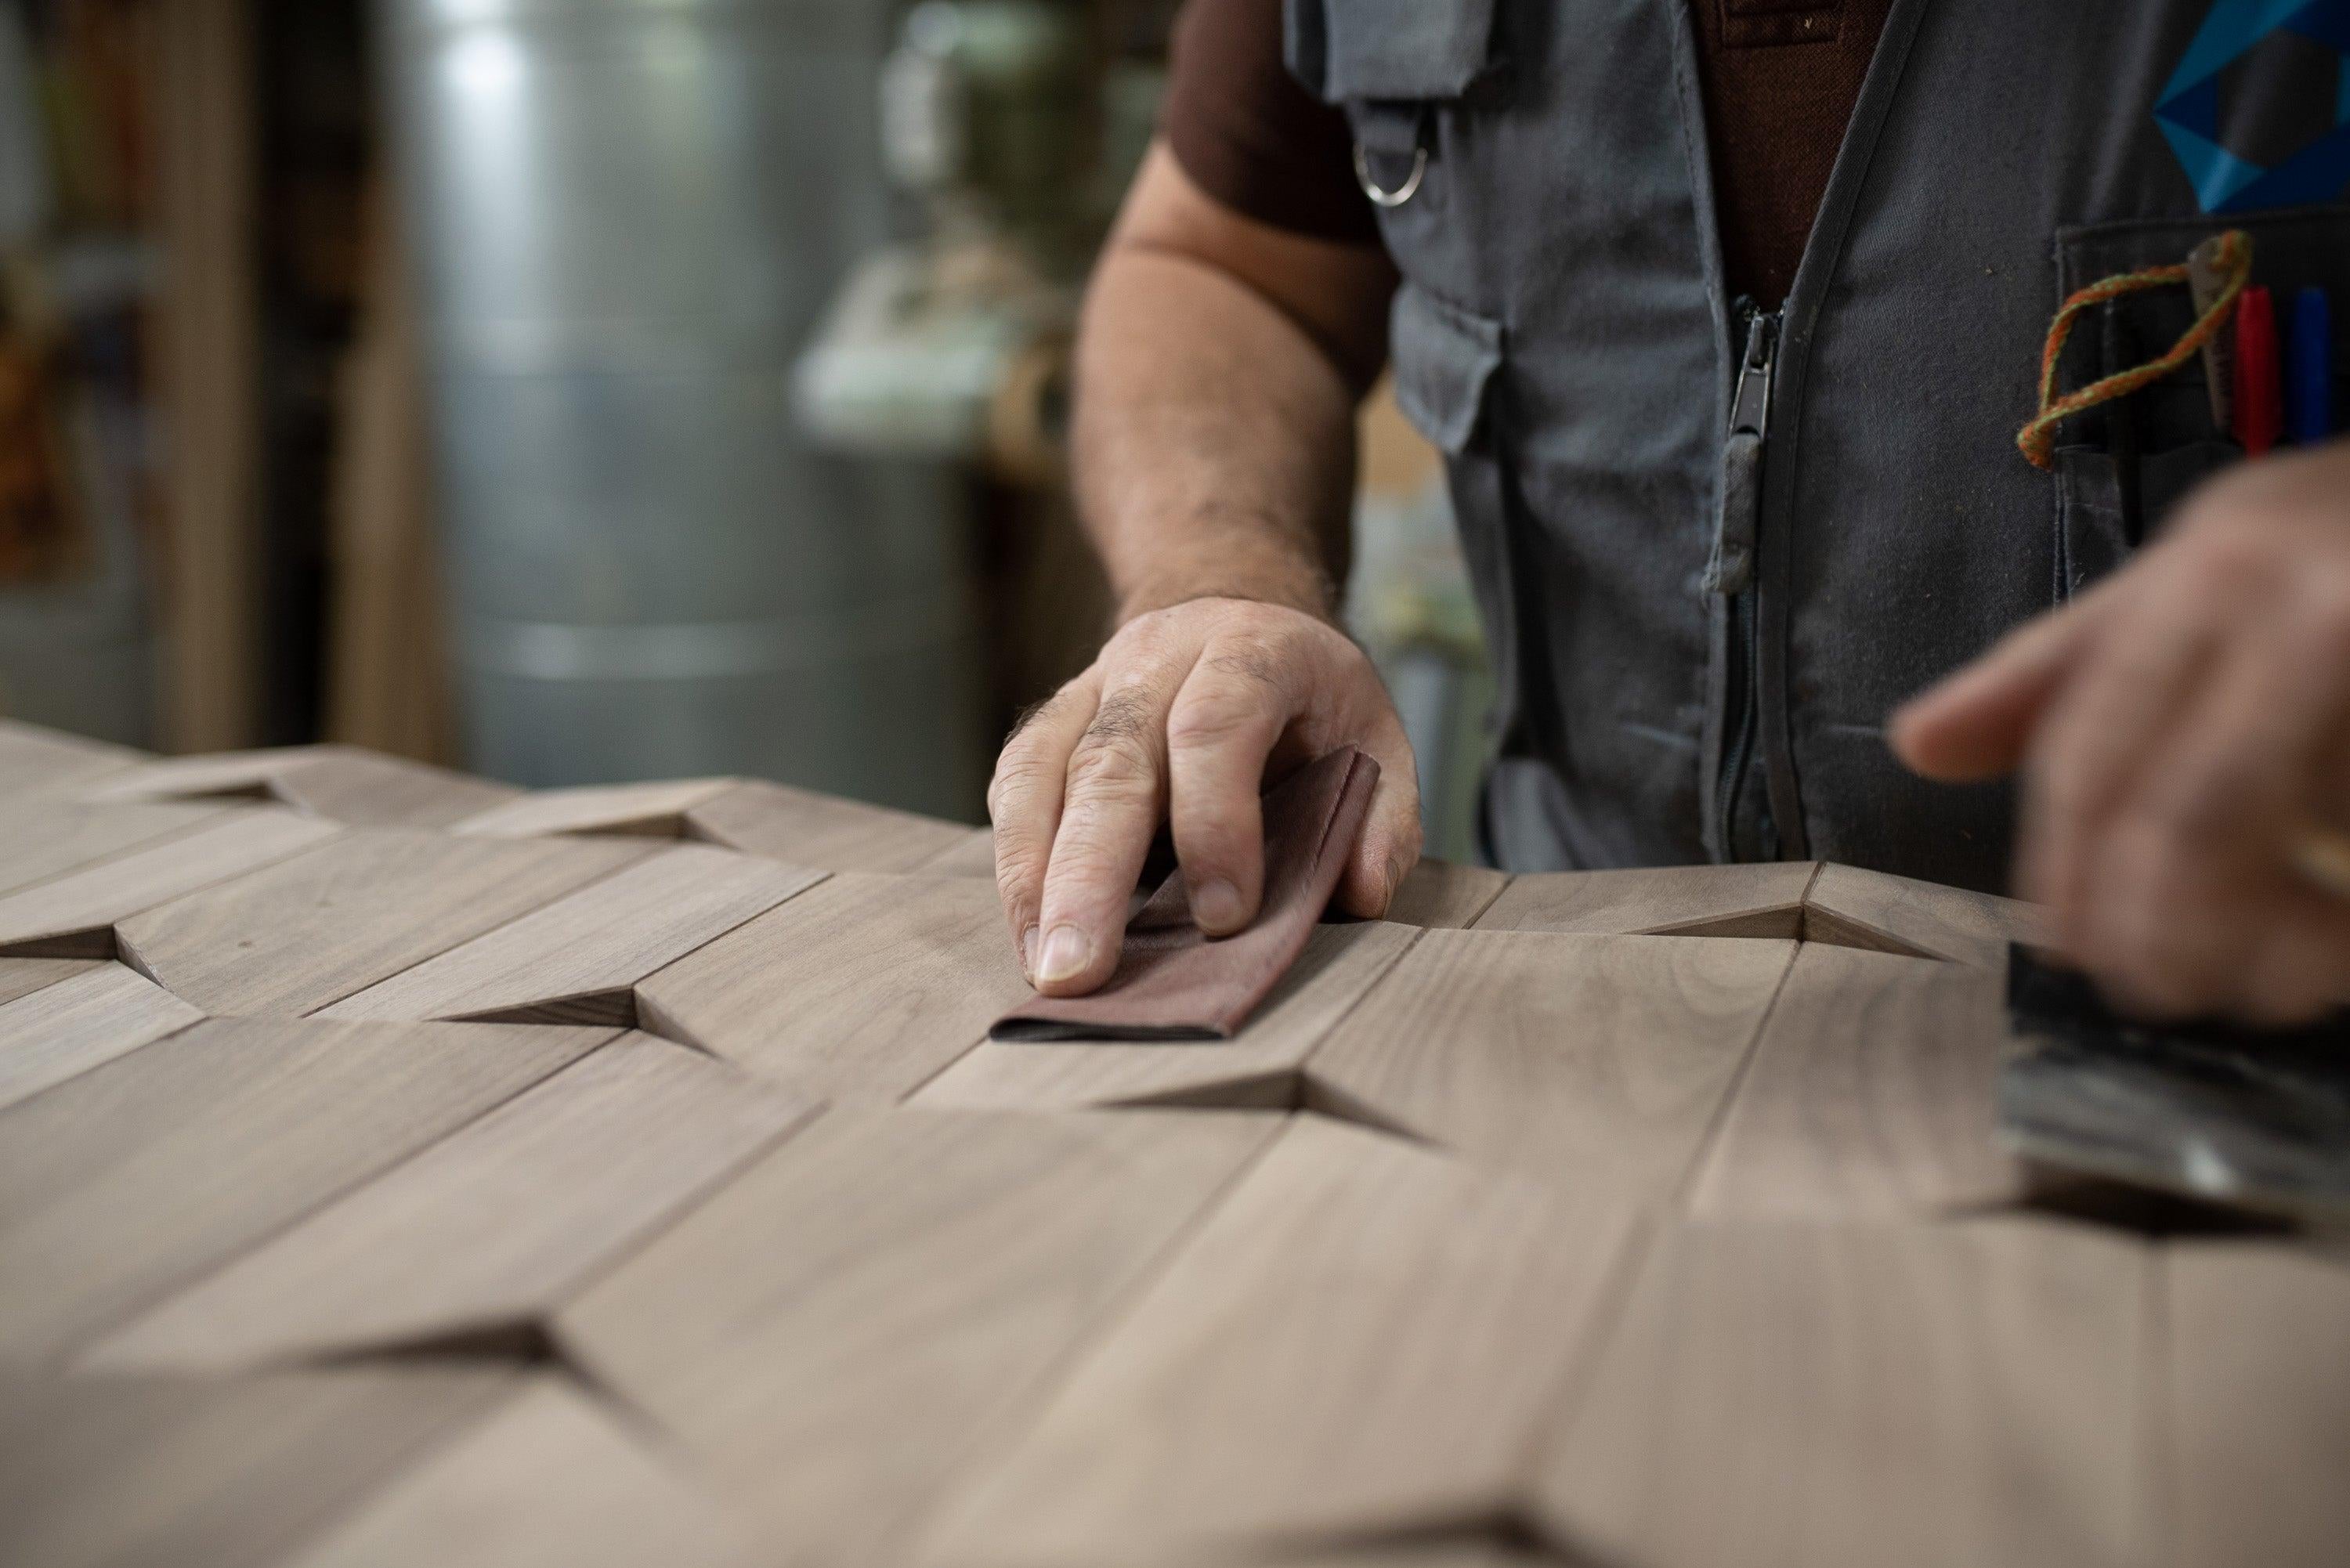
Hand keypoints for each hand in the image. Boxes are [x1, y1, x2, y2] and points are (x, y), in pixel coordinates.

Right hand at [990, 596, 1420, 996]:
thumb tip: (1359, 894)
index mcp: (1252, 649)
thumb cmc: (1311, 702)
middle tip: (1080, 970)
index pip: (1216, 726)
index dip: (1215, 823)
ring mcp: (1095, 684)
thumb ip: (1382, 817)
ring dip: (1035, 874)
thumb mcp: (1377, 739)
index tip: (1223, 918)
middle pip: (1111, 759)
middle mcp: (1159, 656)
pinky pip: (1016, 781)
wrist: (1242, 612)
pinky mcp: (1053, 719)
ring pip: (1043, 770)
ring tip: (1042, 964)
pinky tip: (1029, 929)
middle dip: (1090, 873)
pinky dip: (1016, 857)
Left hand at [1892, 442, 2349, 1023]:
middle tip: (2149, 986)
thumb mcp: (2195, 568)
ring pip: (2289, 849)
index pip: (2095, 746)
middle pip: (2191, 816)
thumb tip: (1918, 746)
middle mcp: (2304, 615)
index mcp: (2213, 576)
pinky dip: (2332, 935)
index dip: (2067, 865)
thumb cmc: (2327, 546)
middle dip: (2155, 928)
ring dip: (2253, 947)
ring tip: (2234, 988)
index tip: (2068, 941)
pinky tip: (2311, 961)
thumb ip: (2063, 666)